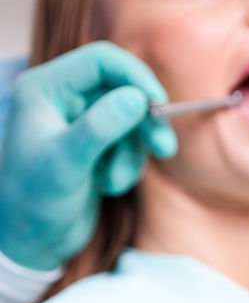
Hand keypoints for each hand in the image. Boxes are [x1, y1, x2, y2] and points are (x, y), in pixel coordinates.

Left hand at [0, 42, 176, 269]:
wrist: (31, 241)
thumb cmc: (35, 202)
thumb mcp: (66, 164)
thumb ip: (100, 128)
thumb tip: (138, 98)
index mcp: (46, 88)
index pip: (101, 61)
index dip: (135, 77)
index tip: (159, 105)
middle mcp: (63, 98)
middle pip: (123, 88)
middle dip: (143, 121)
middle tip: (163, 147)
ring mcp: (81, 122)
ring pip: (131, 119)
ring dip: (131, 154)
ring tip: (113, 183)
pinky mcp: (97, 145)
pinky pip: (130, 144)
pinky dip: (127, 166)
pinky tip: (106, 187)